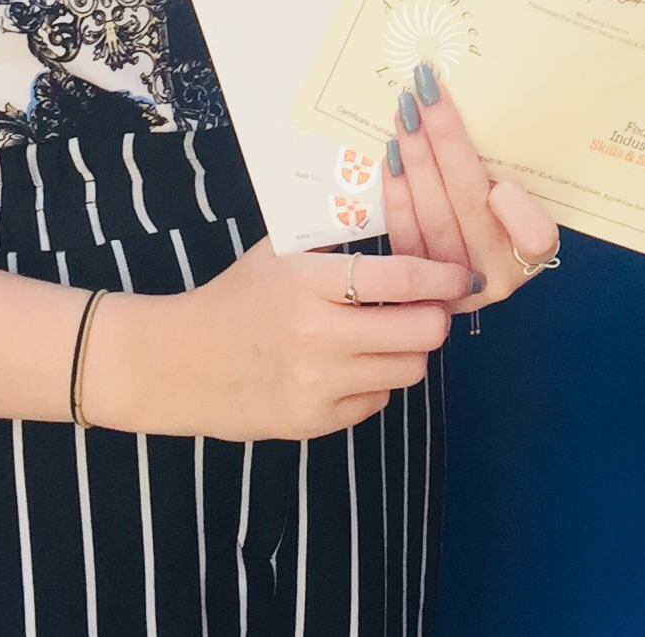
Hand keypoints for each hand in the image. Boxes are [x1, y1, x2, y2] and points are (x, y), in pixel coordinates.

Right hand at [83, 239, 469, 441]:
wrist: (184, 362)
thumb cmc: (238, 295)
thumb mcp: (279, 252)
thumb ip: (336, 242)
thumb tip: (405, 223)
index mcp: (309, 281)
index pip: (400, 278)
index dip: (442, 277)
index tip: (461, 274)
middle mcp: (319, 335)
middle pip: (421, 332)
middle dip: (435, 317)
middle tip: (431, 306)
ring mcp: (319, 384)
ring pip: (408, 370)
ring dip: (408, 350)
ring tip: (388, 333)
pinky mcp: (318, 421)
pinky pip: (378, 401)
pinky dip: (375, 382)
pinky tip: (349, 364)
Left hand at [383, 64, 561, 312]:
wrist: (460, 263)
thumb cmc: (499, 218)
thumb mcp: (520, 196)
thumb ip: (509, 173)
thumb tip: (478, 142)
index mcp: (533, 252)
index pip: (536, 239)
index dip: (519, 214)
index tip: (503, 183)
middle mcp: (498, 274)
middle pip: (470, 204)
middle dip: (446, 142)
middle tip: (427, 93)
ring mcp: (454, 282)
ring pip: (432, 215)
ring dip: (415, 158)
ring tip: (404, 113)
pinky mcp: (416, 280)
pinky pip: (404, 230)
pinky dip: (396, 189)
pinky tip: (391, 152)